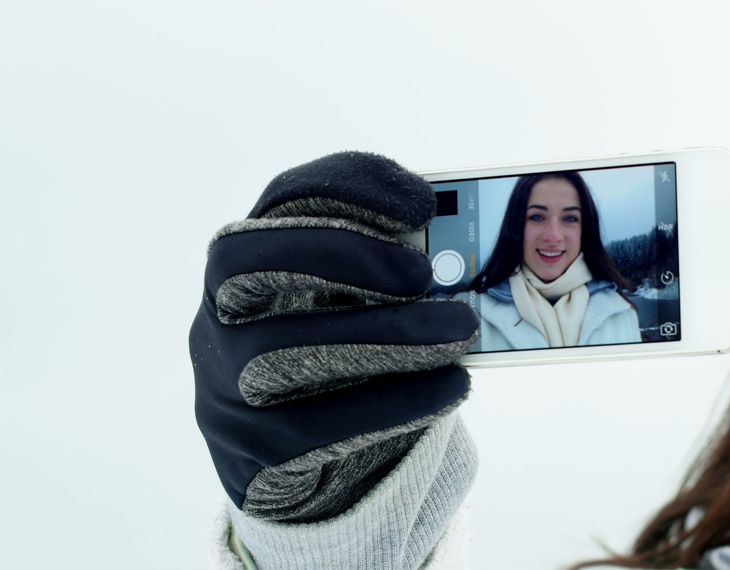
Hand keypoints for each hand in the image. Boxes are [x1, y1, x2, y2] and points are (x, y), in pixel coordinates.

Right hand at [190, 151, 477, 521]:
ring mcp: (222, 388)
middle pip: (250, 263)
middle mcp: (218, 318)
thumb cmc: (344, 366)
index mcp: (252, 264)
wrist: (303, 471)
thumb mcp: (361, 311)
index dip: (346, 189)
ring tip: (460, 332)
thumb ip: (390, 279)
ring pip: (283, 352)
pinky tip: (450, 388)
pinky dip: (392, 404)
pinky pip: (314, 429)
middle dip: (343, 255)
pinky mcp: (249, 456)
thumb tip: (457, 263)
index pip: (281, 201)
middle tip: (423, 274)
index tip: (422, 201)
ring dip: (385, 337)